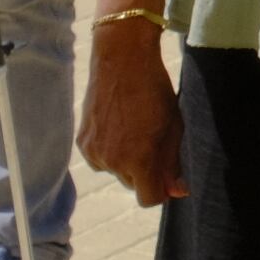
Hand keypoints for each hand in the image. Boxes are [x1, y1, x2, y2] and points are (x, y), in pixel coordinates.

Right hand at [77, 27, 184, 206]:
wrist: (121, 60)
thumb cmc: (154, 90)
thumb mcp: (173, 127)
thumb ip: (173, 164)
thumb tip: (177, 192)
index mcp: (139, 160)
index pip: (149, 199)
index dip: (161, 190)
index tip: (167, 176)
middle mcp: (113, 162)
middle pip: (133, 184)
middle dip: (144, 171)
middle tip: (152, 139)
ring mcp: (94, 153)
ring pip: (115, 171)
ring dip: (126, 160)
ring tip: (133, 128)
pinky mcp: (82, 142)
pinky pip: (100, 159)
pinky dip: (109, 150)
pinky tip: (117, 125)